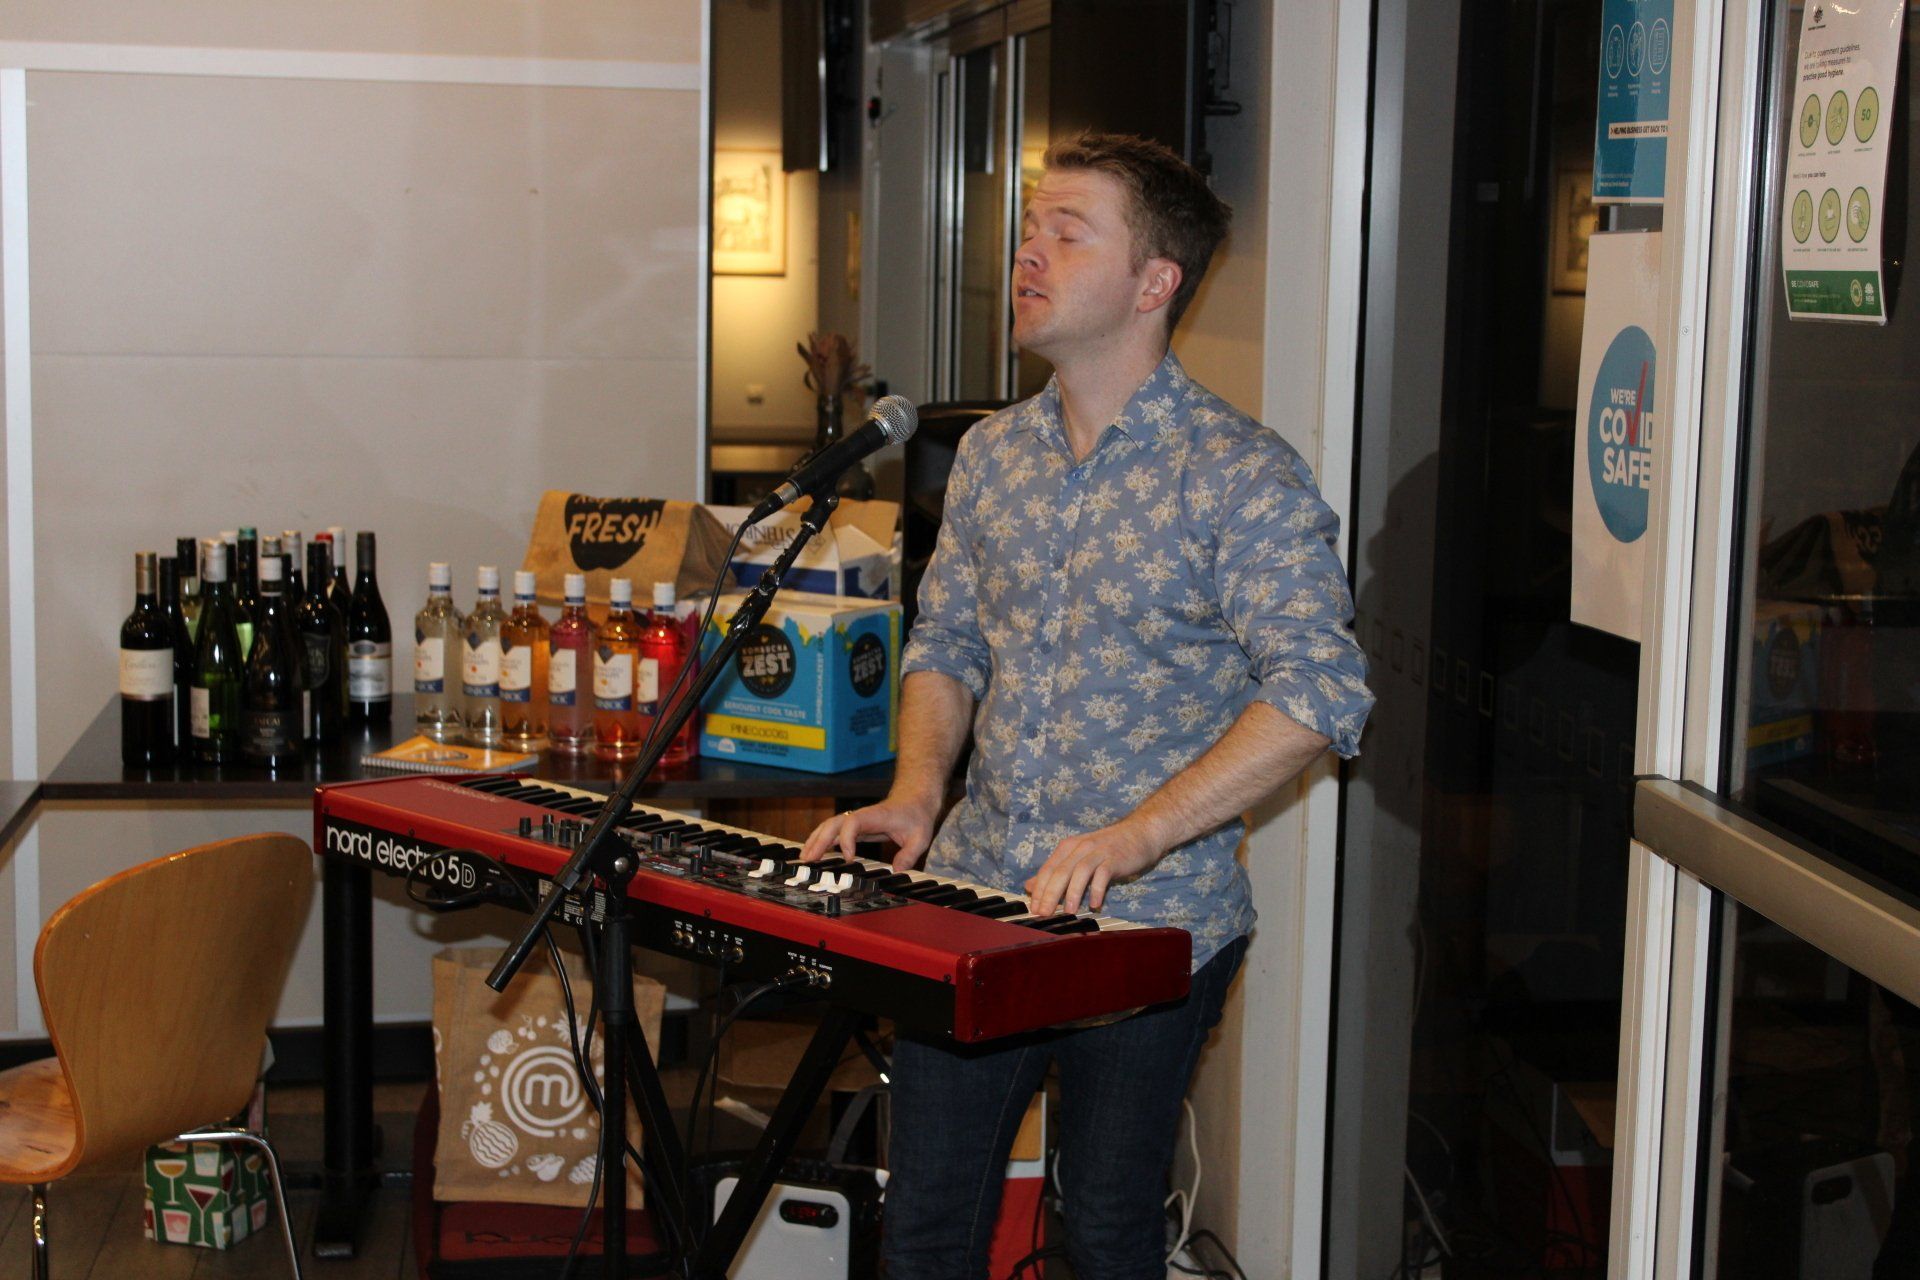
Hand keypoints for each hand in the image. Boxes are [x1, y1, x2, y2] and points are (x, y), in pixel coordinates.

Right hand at [800, 795, 938, 870]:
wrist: (915, 798)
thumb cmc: (916, 815)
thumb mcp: (920, 836)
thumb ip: (910, 854)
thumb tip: (897, 872)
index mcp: (874, 816)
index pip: (852, 823)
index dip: (846, 840)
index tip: (849, 858)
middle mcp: (861, 816)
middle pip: (833, 824)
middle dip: (820, 841)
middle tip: (809, 861)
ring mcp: (856, 820)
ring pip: (829, 827)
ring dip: (816, 841)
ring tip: (804, 859)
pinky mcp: (855, 826)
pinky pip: (834, 832)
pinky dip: (821, 841)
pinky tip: (813, 853)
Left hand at [1023, 820, 1163, 916]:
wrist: (1139, 833)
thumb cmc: (1106, 849)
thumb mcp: (1077, 857)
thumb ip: (1054, 871)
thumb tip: (1029, 886)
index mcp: (1068, 847)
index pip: (1048, 869)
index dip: (1039, 890)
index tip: (1033, 909)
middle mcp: (1080, 847)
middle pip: (1060, 871)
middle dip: (1050, 894)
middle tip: (1044, 913)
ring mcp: (1098, 852)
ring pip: (1080, 872)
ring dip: (1072, 893)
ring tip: (1068, 912)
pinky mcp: (1114, 858)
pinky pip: (1103, 875)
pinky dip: (1097, 890)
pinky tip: (1094, 904)